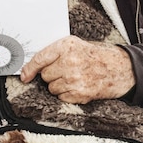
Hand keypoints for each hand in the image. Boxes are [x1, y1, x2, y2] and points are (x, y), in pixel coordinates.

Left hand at [20, 36, 134, 103]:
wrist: (117, 68)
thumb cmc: (93, 56)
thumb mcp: (74, 45)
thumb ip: (54, 52)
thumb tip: (30, 67)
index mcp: (66, 46)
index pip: (40, 59)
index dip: (29, 69)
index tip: (25, 75)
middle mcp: (69, 62)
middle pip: (45, 75)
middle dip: (52, 74)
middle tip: (65, 70)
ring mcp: (74, 79)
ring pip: (52, 88)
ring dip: (59, 85)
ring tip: (73, 77)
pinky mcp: (79, 93)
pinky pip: (61, 97)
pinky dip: (67, 94)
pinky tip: (78, 85)